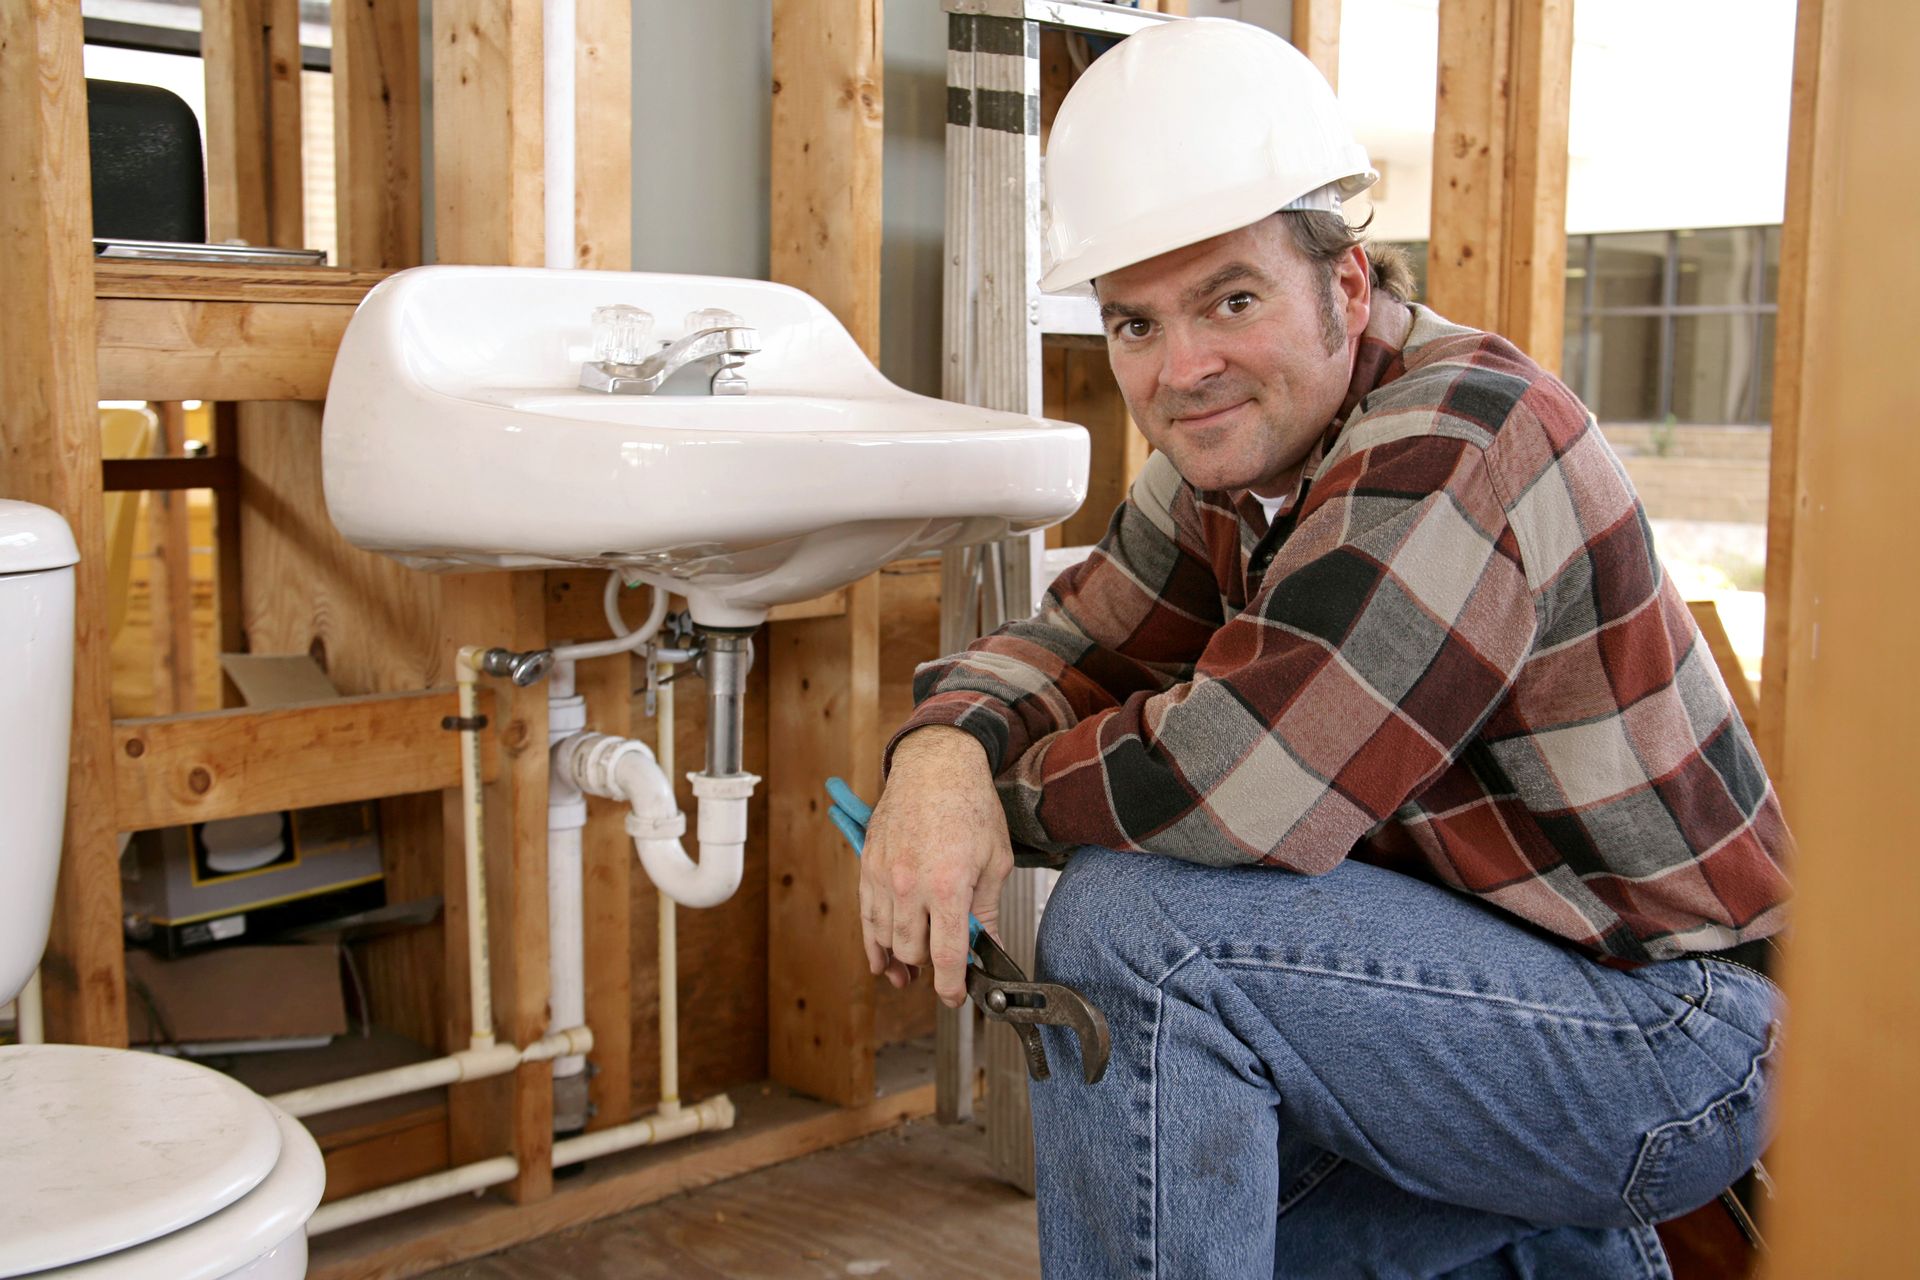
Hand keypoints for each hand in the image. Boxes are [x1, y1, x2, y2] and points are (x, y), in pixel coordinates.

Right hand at [862, 727, 1013, 1006]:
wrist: (935, 764)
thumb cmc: (970, 805)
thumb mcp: (995, 860)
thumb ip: (987, 910)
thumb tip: (988, 947)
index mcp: (948, 886)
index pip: (946, 956)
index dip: (951, 987)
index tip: (956, 997)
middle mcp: (911, 885)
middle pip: (913, 951)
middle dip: (928, 970)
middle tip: (941, 974)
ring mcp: (884, 877)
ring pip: (885, 939)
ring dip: (897, 962)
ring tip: (905, 977)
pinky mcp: (868, 866)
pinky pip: (866, 916)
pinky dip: (872, 941)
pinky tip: (879, 957)